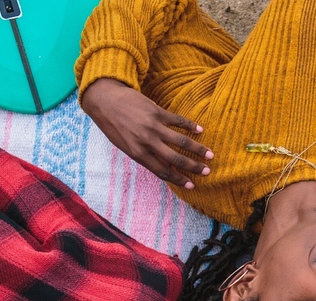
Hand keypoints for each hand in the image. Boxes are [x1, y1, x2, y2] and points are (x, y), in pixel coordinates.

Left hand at [82, 78, 211, 187]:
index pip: (162, 171)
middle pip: (175, 158)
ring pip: (180, 141)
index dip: (179, 180)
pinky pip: (177, 120)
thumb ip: (143, 155)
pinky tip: (200, 130)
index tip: (191, 185)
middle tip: (207, 171)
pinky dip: (190, 126)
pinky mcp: (156, 112)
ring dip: (197, 149)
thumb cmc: (113, 126)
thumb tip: (162, 165)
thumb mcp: (124, 146)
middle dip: (193, 167)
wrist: (105, 101)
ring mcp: (153, 126)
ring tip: (210, 154)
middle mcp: (147, 142)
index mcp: (138, 153)